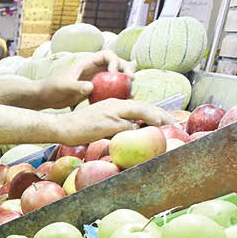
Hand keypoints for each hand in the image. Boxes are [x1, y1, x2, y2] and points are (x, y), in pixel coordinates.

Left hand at [36, 50, 134, 109]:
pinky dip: (118, 93)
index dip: (114, 61)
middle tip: (131, 80)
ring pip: (115, 77)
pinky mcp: (95, 90)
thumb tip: (91, 87)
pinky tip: (124, 100)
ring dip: (124, 82)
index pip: (107, 55)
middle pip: (116, 64)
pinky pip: (110, 89)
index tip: (114, 73)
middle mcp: (93, 69)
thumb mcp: (64, 86)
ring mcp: (95, 79)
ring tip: (131, 91)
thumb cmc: (51, 88)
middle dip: (126, 69)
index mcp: (87, 62)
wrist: (45, 97)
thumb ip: (77, 86)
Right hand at [54, 98, 174, 145]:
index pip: (139, 105)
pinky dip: (141, 129)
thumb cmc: (77, 127)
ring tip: (168, 125)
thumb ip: (114, 124)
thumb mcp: (99, 122)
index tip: (166, 120)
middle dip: (162, 114)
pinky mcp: (108, 123)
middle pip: (144, 106)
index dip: (155, 112)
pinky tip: (150, 134)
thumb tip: (129, 132)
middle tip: (175, 123)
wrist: (61, 126)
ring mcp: (112, 113)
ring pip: (140, 112)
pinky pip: (129, 126)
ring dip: (156, 118)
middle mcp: (115, 104)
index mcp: (113, 103)